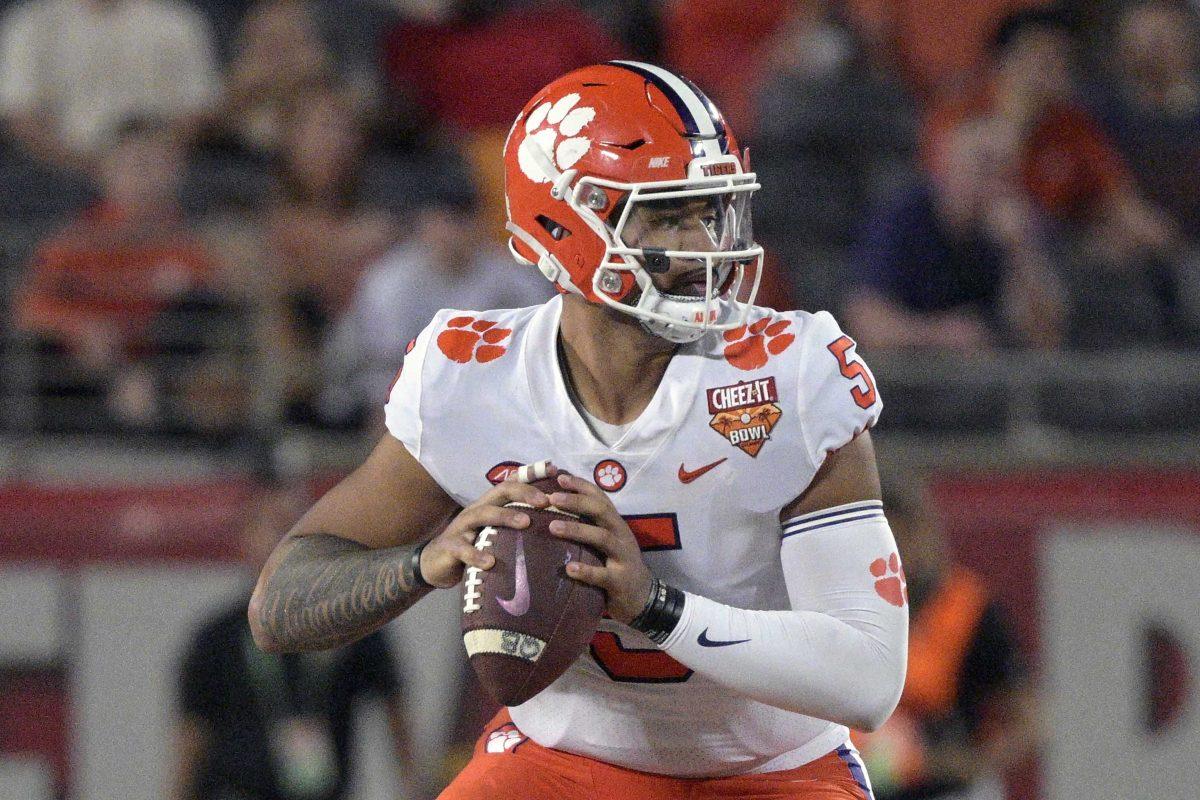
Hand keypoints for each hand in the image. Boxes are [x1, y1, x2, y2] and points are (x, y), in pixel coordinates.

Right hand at [418, 476, 553, 587]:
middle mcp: (477, 510)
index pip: (512, 484)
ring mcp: (462, 527)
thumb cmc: (473, 545)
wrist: (435, 564)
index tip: (554, 470)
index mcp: (490, 505)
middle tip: (545, 502)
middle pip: (500, 492)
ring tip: (525, 522)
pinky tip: (489, 562)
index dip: (531, 475)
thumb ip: (515, 524)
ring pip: (483, 514)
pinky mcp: (450, 547)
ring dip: (505, 517)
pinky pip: (463, 549)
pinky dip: (476, 555)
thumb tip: (552, 523)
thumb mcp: (494, 532)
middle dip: (524, 493)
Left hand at [545, 473, 653, 623]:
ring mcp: (623, 557)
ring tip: (552, 527)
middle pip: (601, 511)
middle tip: (552, 499)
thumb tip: (554, 510)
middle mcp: (621, 535)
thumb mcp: (606, 542)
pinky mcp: (621, 580)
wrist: (643, 597)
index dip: (581, 485)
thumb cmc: (615, 564)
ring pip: (602, 538)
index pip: (600, 497)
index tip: (559, 477)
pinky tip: (569, 569)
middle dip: (576, 502)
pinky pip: (603, 575)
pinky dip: (586, 571)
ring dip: (577, 530)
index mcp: (615, 523)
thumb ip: (588, 526)